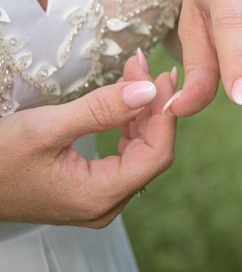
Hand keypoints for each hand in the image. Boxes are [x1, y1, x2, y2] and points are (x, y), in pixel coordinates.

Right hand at [0, 53, 176, 227]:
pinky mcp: (92, 188)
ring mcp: (100, 198)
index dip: (165, 113)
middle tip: (144, 68)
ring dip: (140, 112)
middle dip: (152, 106)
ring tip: (134, 75)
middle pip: (151, 151)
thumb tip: (148, 91)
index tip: (163, 76)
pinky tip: (123, 101)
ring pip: (139, 151)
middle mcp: (106, 204)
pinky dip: (127, 125)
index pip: (157, 154)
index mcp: (99, 195)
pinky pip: (123, 156)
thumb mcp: (47, 127)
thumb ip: (101, 109)